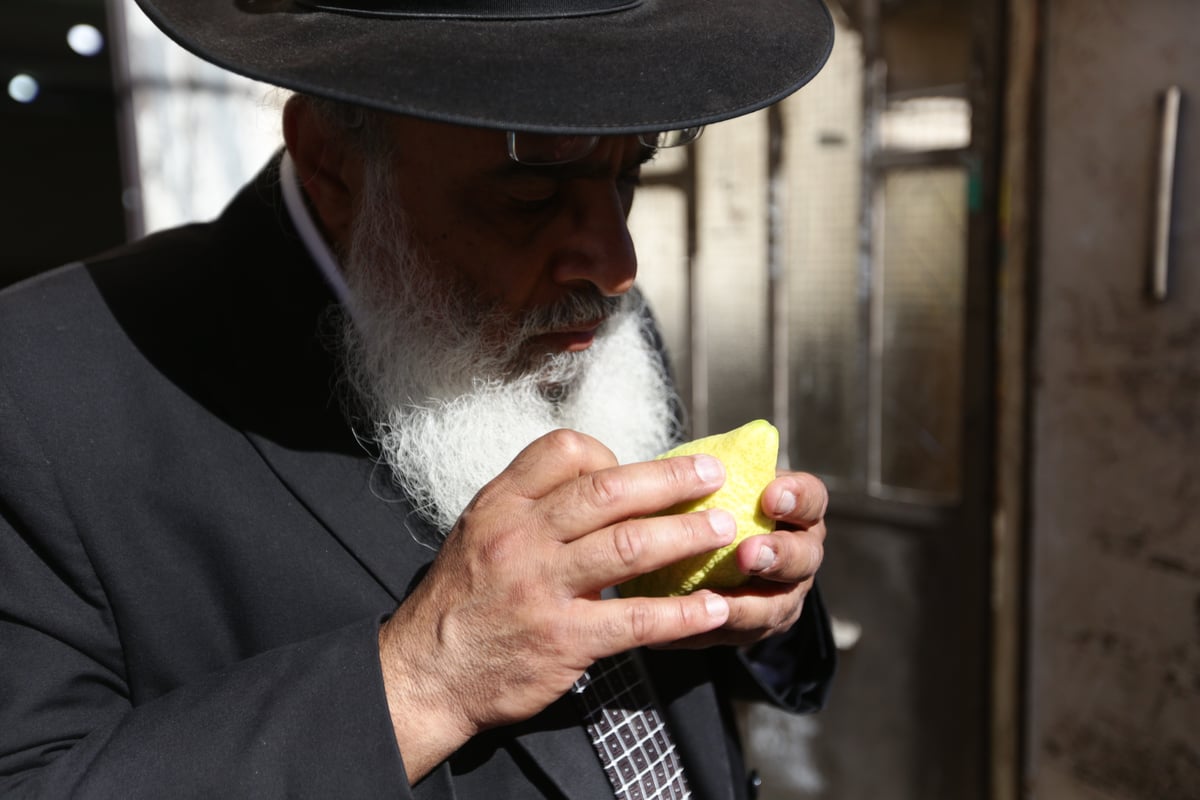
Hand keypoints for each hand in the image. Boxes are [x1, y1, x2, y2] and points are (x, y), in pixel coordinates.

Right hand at [376, 429, 737, 782]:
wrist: (427, 674)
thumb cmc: (460, 602)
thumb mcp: (477, 533)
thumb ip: (529, 505)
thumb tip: (594, 482)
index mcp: (501, 505)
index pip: (562, 450)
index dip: (610, 453)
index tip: (637, 468)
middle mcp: (521, 538)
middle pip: (609, 491)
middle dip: (670, 479)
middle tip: (713, 474)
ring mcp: (543, 588)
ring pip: (629, 547)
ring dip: (686, 535)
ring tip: (724, 530)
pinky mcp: (565, 639)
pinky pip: (635, 619)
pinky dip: (681, 613)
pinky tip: (712, 607)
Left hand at [658, 470, 827, 649]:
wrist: (711, 552)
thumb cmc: (714, 502)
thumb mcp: (719, 480)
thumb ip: (710, 468)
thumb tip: (684, 461)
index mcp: (797, 510)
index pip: (812, 499)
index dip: (797, 498)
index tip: (770, 496)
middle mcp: (801, 554)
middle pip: (804, 558)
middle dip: (778, 556)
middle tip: (747, 554)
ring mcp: (784, 595)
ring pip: (776, 607)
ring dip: (746, 606)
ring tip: (714, 604)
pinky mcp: (757, 629)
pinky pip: (737, 636)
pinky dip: (709, 632)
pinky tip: (681, 630)